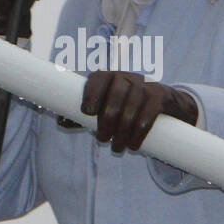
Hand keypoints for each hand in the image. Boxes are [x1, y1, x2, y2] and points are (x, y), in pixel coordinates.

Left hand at [80, 70, 198, 154]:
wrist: (163, 102)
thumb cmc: (125, 106)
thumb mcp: (105, 107)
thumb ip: (83, 116)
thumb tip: (60, 121)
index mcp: (109, 77)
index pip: (97, 79)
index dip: (91, 93)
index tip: (87, 112)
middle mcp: (126, 77)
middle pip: (115, 97)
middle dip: (107, 121)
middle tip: (102, 139)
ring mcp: (145, 84)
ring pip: (131, 109)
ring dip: (123, 132)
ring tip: (117, 147)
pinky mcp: (160, 95)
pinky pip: (148, 113)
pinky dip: (139, 132)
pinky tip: (134, 144)